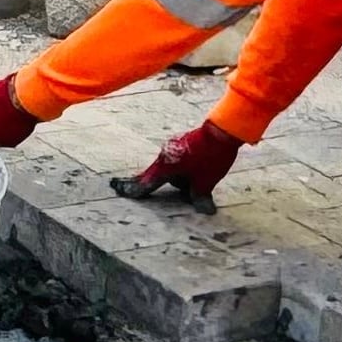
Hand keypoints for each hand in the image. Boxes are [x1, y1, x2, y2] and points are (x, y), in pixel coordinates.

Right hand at [112, 120, 240, 212]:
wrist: (221, 130)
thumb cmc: (210, 157)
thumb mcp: (205, 182)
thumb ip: (200, 197)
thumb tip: (204, 210)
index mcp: (166, 166)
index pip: (147, 183)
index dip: (135, 190)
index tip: (120, 191)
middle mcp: (165, 155)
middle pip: (156, 174)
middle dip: (151, 183)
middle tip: (131, 185)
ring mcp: (173, 146)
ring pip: (169, 167)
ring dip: (175, 177)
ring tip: (190, 185)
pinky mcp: (182, 142)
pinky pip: (177, 159)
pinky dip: (181, 168)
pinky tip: (195, 168)